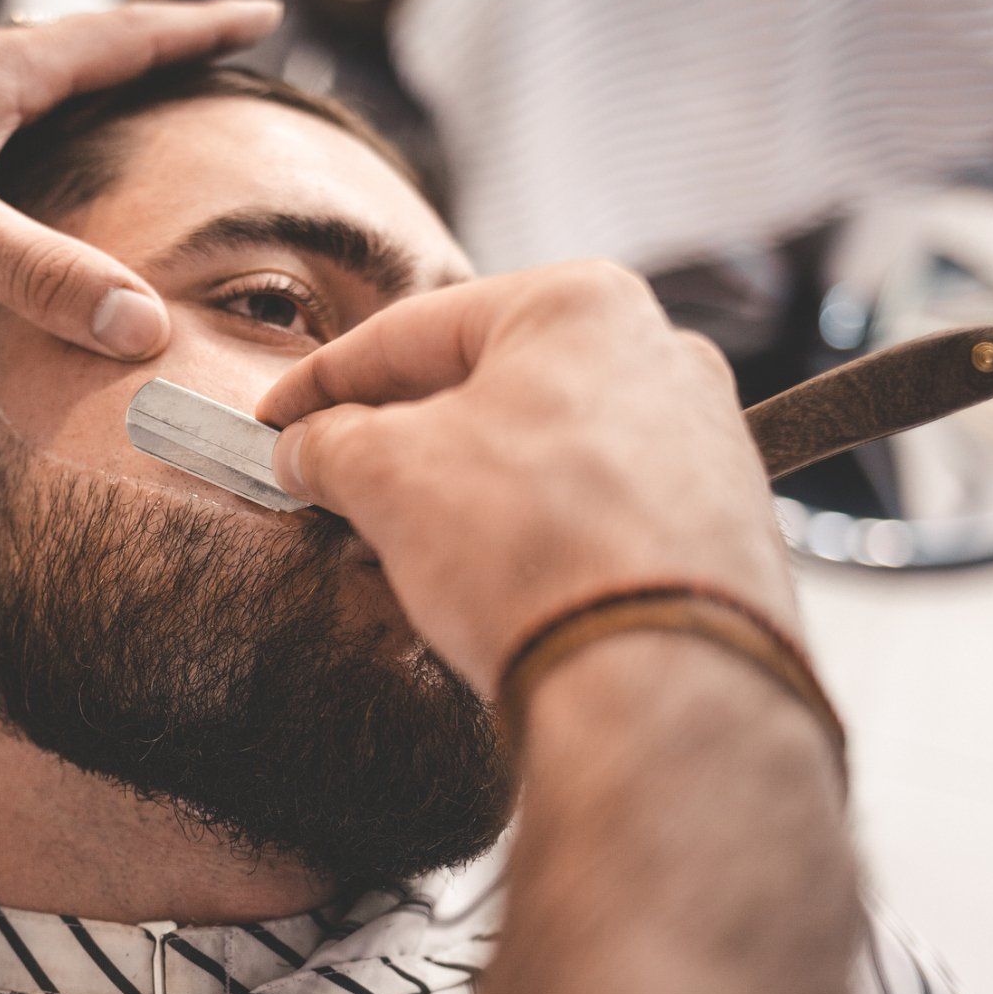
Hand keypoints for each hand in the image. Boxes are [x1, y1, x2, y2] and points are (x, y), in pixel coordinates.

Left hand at [0, 0, 282, 359]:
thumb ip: (38, 274)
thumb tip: (141, 324)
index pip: (125, 37)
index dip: (200, 31)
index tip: (264, 15)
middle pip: (89, 49)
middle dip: (160, 52)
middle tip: (218, 55)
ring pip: (37, 85)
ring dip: (96, 90)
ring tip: (137, 112)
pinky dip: (37, 136)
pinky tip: (23, 177)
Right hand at [255, 260, 796, 694]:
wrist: (656, 687)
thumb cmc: (533, 551)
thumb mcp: (387, 476)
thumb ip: (330, 444)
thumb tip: (306, 449)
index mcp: (581, 306)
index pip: (415, 330)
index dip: (324, 380)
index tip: (277, 418)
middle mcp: (659, 355)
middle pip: (485, 385)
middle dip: (397, 437)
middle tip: (328, 478)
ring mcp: (699, 441)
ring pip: (541, 448)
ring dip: (458, 489)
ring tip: (391, 540)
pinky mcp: (715, 523)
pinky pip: (593, 506)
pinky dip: (523, 529)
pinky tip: (476, 575)